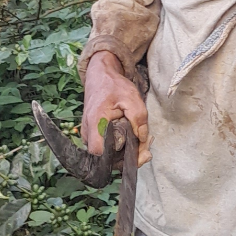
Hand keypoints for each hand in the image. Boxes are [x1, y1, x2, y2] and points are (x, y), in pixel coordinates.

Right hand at [82, 51, 150, 166]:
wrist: (100, 77)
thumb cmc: (114, 86)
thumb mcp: (132, 97)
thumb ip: (139, 118)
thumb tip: (143, 138)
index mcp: (95, 122)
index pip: (98, 151)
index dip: (116, 158)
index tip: (135, 153)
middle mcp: (88, 132)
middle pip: (105, 157)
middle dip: (128, 158)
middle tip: (147, 150)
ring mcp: (89, 135)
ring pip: (107, 154)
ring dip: (127, 153)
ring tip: (145, 143)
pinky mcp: (94, 135)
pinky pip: (107, 147)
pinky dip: (122, 147)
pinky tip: (136, 140)